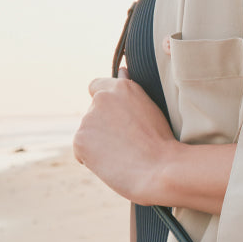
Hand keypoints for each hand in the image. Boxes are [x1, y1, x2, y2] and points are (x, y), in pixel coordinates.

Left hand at [74, 68, 235, 213]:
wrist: (161, 170)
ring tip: (124, 156)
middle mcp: (102, 98)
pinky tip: (113, 164)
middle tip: (127, 145)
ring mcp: (89, 119)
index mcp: (122, 88)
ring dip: (99, 144)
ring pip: (88, 134)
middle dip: (103, 128)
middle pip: (93, 115)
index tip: (113, 118)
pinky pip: (81, 151)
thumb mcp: (150, 109)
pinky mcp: (80, 140)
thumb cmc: (163, 145)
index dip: (103, 105)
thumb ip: (131, 95)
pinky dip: (92, 160)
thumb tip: (121, 70)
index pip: (96, 86)